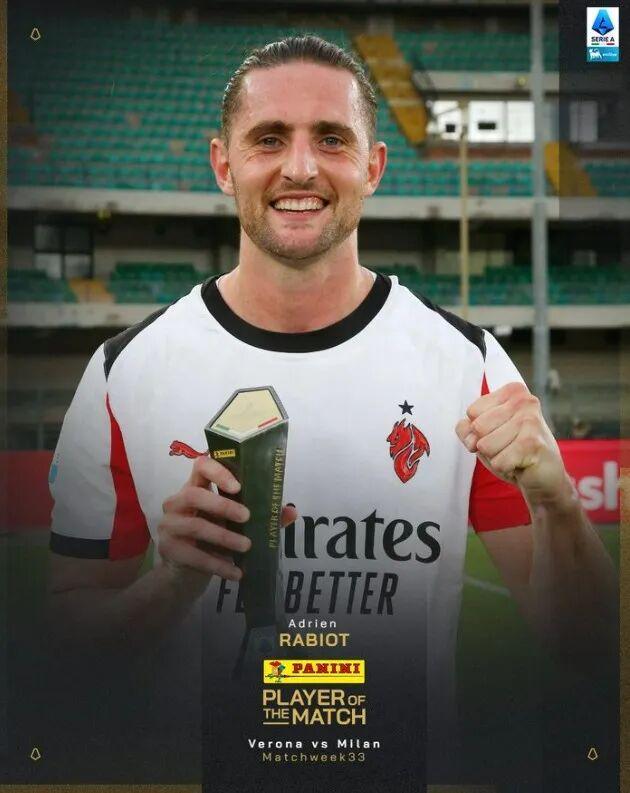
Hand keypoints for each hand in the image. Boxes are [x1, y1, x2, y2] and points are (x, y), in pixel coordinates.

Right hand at [158, 454, 297, 581]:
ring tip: (247, 547)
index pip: (200, 465)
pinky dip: (218, 565)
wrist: (186, 574)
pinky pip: (194, 556)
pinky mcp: (168, 549)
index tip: (238, 486)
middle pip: (194, 495)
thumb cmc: (213, 540)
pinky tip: (237, 572)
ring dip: (224, 537)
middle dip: (223, 505)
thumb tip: (291, 511)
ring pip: (195, 526)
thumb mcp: (235, 525)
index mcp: (196, 487)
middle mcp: (177, 502)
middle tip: (247, 517)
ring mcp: (169, 525)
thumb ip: (261, 516)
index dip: (218, 471)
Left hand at [456, 382, 570, 505]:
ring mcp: (530, 421)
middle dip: (486, 446)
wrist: (545, 477)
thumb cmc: (513, 452)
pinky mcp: (533, 443)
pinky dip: (505, 468)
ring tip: (515, 455)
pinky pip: (498, 462)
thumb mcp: (485, 436)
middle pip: (477, 428)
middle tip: (508, 447)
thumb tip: (465, 426)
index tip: (499, 434)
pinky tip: (522, 464)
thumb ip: (467, 428)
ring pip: (485, 446)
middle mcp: (524, 401)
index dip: (478, 431)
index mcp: (513, 392)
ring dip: (496, 457)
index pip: (472, 411)